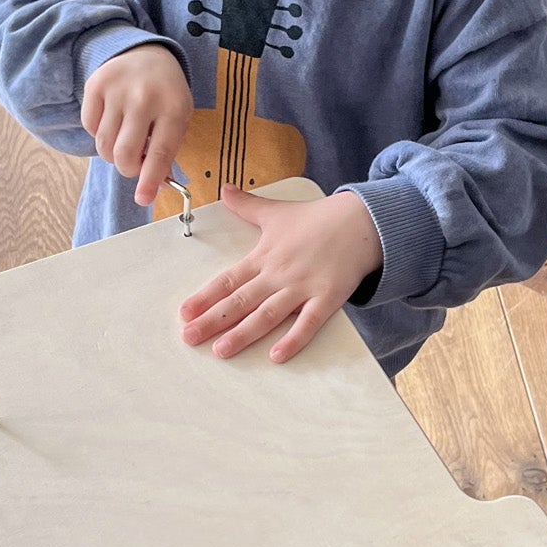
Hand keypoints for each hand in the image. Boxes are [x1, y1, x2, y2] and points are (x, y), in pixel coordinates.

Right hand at [80, 44, 193, 206]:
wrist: (146, 53)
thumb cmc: (165, 94)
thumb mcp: (178, 118)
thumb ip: (166, 151)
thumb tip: (151, 187)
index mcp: (174, 108)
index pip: (160, 153)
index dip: (149, 180)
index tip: (143, 198)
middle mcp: (144, 97)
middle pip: (125, 153)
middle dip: (127, 169)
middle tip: (133, 164)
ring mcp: (117, 89)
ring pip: (104, 145)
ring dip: (112, 154)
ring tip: (124, 140)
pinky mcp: (95, 84)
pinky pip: (89, 127)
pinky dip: (99, 133)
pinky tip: (112, 122)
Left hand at [180, 187, 383, 362]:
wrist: (361, 220)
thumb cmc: (317, 219)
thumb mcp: (277, 211)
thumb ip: (247, 206)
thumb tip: (225, 189)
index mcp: (263, 256)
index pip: (228, 280)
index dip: (205, 297)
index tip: (184, 312)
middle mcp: (278, 274)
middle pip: (240, 301)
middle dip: (213, 320)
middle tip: (189, 338)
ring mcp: (303, 287)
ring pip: (267, 314)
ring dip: (243, 334)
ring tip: (221, 351)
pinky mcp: (327, 298)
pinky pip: (308, 323)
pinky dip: (293, 340)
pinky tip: (277, 356)